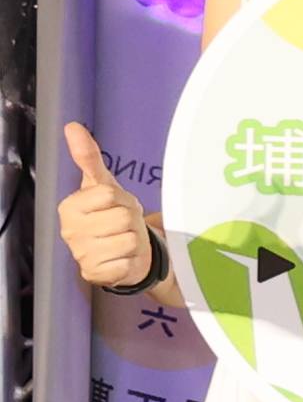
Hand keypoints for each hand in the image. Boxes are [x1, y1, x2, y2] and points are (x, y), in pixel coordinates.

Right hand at [51, 120, 151, 293]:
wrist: (123, 250)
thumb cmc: (112, 214)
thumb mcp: (103, 184)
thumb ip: (88, 158)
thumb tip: (73, 126)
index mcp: (69, 207)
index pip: (110, 195)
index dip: (122, 199)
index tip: (115, 205)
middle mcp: (70, 231)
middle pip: (122, 217)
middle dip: (130, 220)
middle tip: (123, 225)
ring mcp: (81, 255)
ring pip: (129, 240)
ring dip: (134, 241)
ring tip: (123, 240)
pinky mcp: (95, 275)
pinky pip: (127, 263)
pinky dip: (131, 261)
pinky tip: (122, 258)